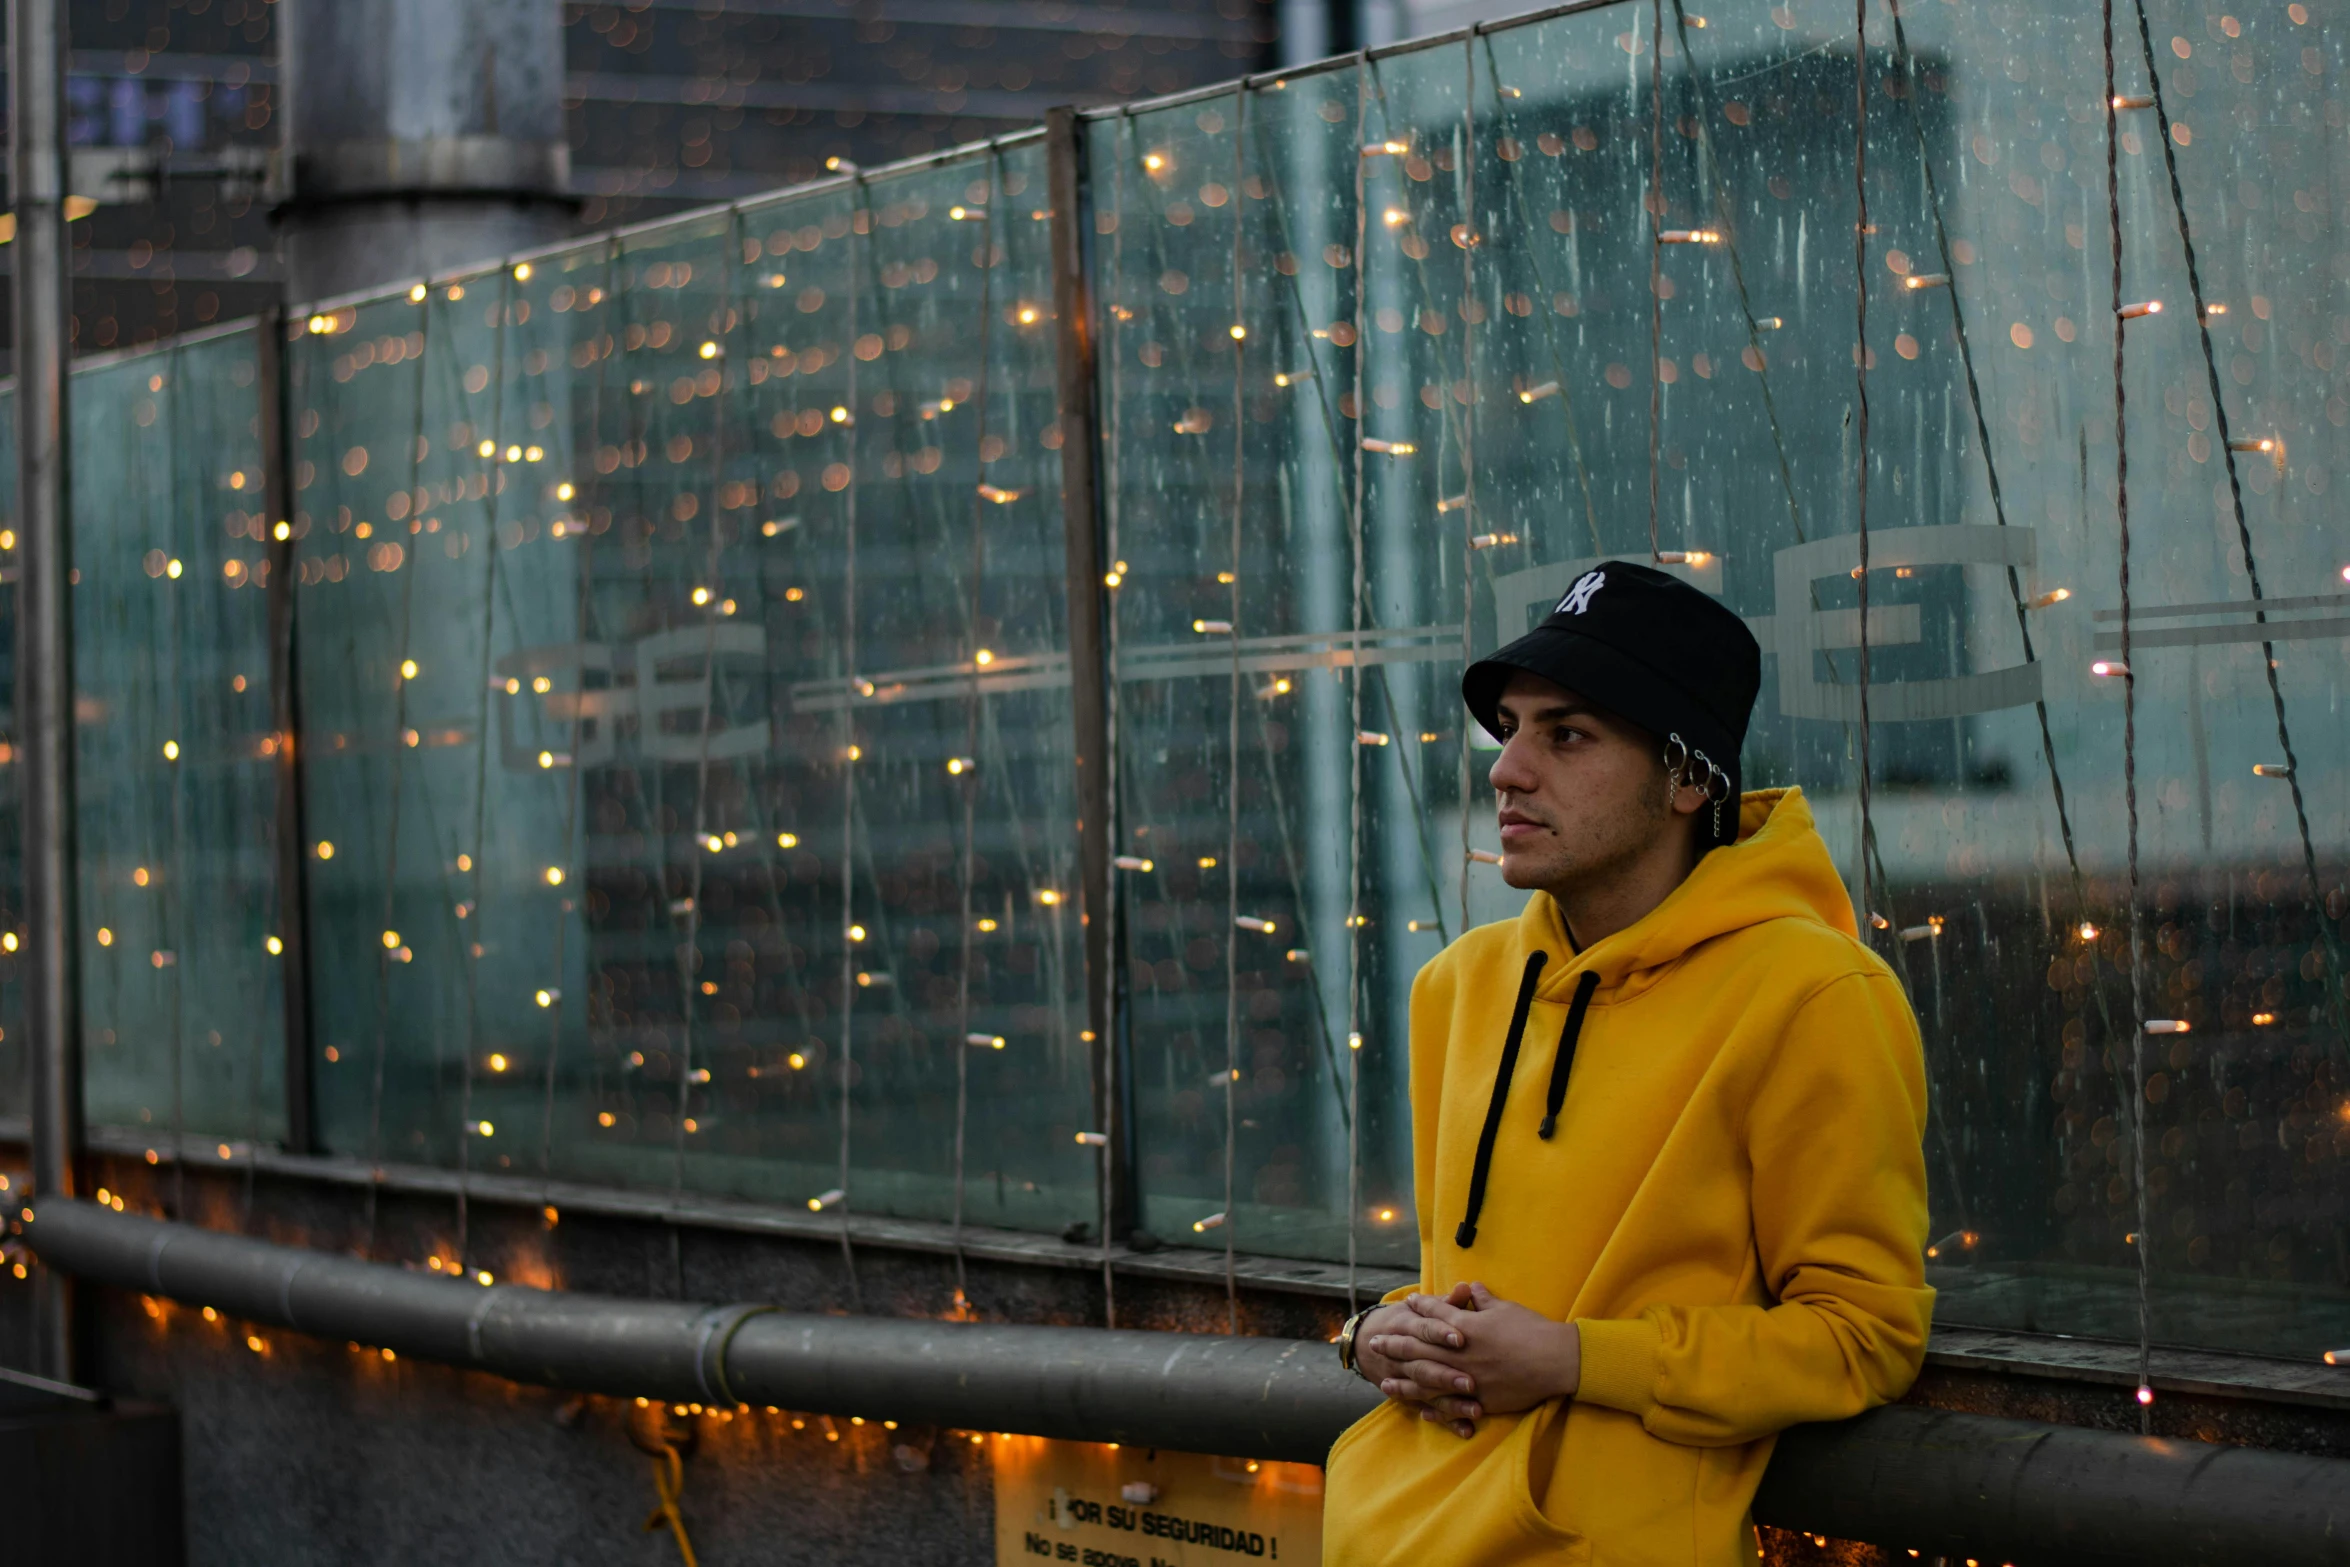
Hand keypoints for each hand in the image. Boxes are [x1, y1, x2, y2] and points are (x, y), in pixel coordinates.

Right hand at [1353, 1293, 1483, 1436]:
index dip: (1439, 1333)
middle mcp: (1402, 1354)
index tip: (1460, 1338)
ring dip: (1450, 1403)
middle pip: (1423, 1365)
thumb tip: (1466, 1287)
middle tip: (1471, 1383)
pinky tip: (1465, 1430)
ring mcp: (1404, 1378)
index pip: (1423, 1329)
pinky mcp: (1410, 1397)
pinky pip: (1428, 1410)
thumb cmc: (1407, 1319)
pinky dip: (1446, 1421)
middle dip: (1445, 1375)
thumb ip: (1445, 1303)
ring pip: (1425, 1392)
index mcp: (1406, 1325)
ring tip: (1475, 1410)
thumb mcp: (1420, 1308)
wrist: (1367, 1339)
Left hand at [1365, 1282, 1581, 1434]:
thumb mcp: (1505, 1308)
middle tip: (1375, 1344)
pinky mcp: (1481, 1400)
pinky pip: (1450, 1407)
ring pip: (1428, 1383)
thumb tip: (1470, 1287)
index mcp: (1465, 1328)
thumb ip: (1483, 1299)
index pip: (1435, 1315)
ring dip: (1404, 1383)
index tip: (1404, 1303)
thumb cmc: (1532, 1330)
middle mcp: (1460, 1354)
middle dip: (1395, 1346)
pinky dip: (1433, 1409)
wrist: (1556, 1361)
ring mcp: (1468, 1379)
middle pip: (1420, 1350)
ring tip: (1384, 1384)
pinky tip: (1419, 1411)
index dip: (1419, 1308)